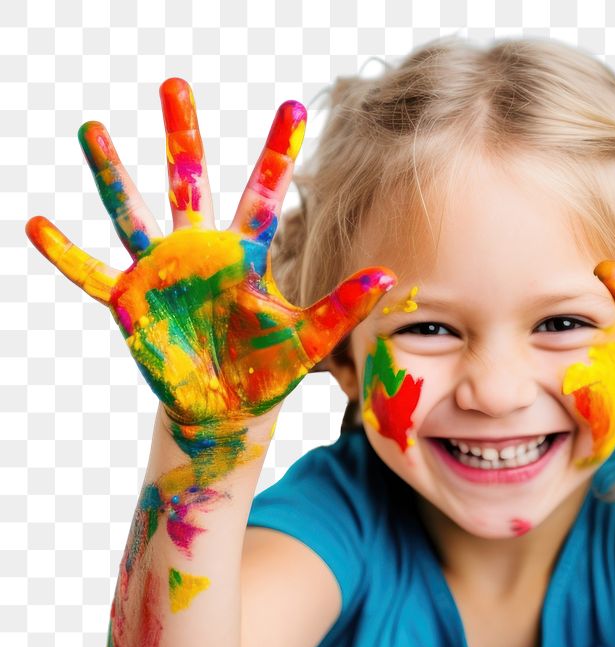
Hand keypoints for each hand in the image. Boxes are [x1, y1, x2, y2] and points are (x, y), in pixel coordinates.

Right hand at [26, 78, 394, 426]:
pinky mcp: (131, 302)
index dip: (279, 151)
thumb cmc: (268, 368)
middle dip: (185, 136)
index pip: (267, 193)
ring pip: (135, 213)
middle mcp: (202, 252)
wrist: (227, 405)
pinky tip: (34, 224)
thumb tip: (388, 275)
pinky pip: (91, 273)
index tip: (293, 105)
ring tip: (93, 130)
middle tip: (175, 83)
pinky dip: (65, 254)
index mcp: (247, 255)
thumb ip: (343, 306)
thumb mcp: (309, 338)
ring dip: (114, 175)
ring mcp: (163, 273)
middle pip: (192, 183)